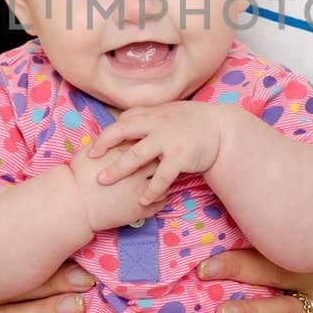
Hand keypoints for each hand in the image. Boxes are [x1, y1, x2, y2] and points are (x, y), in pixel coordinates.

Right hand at [68, 140, 167, 231]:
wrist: (74, 205)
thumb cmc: (78, 177)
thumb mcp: (90, 150)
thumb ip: (107, 140)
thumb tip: (117, 135)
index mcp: (126, 154)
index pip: (148, 143)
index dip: (150, 143)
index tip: (150, 144)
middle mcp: (138, 171)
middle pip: (160, 160)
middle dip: (162, 159)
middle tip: (161, 158)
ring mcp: (141, 191)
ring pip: (165, 181)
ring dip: (163, 179)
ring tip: (159, 177)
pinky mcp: (141, 209)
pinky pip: (162, 201)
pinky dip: (160, 196)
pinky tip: (155, 194)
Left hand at [90, 103, 232, 203]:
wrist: (221, 130)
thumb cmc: (193, 123)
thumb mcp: (168, 113)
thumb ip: (147, 118)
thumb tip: (124, 122)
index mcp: (152, 114)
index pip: (123, 121)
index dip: (107, 133)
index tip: (94, 145)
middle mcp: (156, 124)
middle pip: (122, 132)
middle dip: (103, 144)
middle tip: (91, 158)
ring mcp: (167, 140)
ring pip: (136, 155)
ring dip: (118, 169)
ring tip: (104, 181)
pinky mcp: (179, 157)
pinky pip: (160, 176)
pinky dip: (150, 189)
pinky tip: (142, 199)